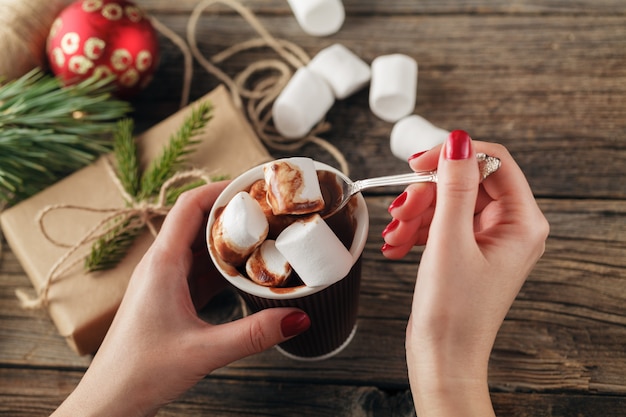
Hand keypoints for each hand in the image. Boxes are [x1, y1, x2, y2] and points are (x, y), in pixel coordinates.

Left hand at [52, 182, 309, 416]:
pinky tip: (246, 273)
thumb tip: (298, 318)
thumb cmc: (141, 372)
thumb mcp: (204, 351)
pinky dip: (224, 266)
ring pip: (200, 246)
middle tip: (269, 211)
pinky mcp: (169, 297)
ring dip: (230, 240)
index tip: (253, 186)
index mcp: (162, 264)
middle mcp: (161, 265)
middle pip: (198, 221)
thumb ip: (253, 334)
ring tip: (264, 237)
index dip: (222, 189)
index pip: (190, 206)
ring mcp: (164, 281)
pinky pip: (200, 270)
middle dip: (233, 213)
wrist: (110, 400)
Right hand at [381, 131, 548, 415]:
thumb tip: (459, 141)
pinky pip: (440, 222)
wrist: (443, 358)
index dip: (453, 156)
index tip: (417, 163)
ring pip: (447, 201)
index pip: (493, 161)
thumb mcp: (449, 241)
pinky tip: (396, 246)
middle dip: (426, 193)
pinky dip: (416, 230)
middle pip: (465, 182)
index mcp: (521, 222)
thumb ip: (454, 186)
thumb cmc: (453, 313)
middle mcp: (510, 227)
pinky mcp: (467, 250)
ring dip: (415, 213)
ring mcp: (488, 239)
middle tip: (399, 211)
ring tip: (393, 235)